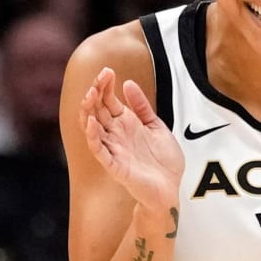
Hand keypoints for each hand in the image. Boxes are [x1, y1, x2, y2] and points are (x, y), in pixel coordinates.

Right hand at [80, 67, 183, 213]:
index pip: (107, 101)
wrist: (172, 188)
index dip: (105, 86)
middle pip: (97, 110)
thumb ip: (142, 107)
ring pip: (92, 128)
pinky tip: (92, 122)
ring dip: (89, 112)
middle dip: (96, 93)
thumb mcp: (156, 126)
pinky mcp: (115, 166)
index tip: (108, 71)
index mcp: (125, 124)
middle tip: (100, 78)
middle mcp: (116, 135)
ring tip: (90, 95)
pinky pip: (99, 151)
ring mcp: (114, 149)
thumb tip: (128, 83)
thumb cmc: (164, 161)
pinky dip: (93, 137)